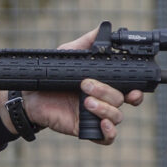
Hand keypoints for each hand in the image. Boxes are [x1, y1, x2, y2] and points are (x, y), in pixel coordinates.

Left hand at [0, 27, 143, 145]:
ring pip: (116, 117)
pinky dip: (109, 132)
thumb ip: (87, 42)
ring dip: (104, 108)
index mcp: (105, 84)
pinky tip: (101, 124)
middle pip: (122, 100)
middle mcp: (104, 101)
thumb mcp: (69, 54)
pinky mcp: (86, 129)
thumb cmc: (52, 75)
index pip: (130, 89)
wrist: (30, 96)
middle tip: (87, 85)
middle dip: (108, 92)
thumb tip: (102, 28)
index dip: (136, 90)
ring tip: (85, 101)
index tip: (133, 89)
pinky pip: (106, 138)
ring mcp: (96, 116)